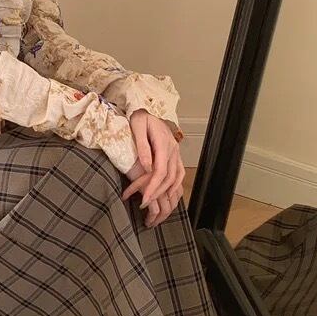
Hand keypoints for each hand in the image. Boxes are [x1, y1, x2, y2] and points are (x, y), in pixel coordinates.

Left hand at [122, 109, 184, 225]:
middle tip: (144, 206)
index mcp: (164, 143)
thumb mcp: (137, 126)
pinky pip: (179, 174)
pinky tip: (168, 195)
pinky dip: (175, 186)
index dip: (153, 187)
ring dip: (166, 193)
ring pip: (176, 178)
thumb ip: (142, 145)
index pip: (161, 170)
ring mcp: (176, 153)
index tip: (145, 199)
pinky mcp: (175, 155)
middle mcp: (173, 150)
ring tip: (154, 204)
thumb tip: (146, 166)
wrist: (147, 110)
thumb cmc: (139, 117)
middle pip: (168, 178)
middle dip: (157, 194)